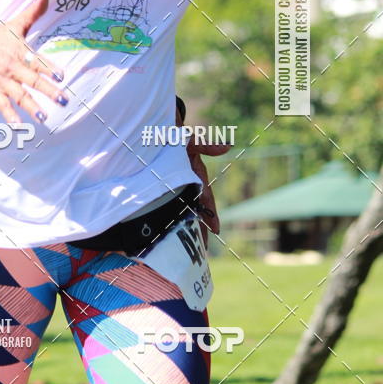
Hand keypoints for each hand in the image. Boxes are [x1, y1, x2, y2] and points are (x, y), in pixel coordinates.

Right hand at [0, 0, 66, 123]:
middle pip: (32, 80)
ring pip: (19, 95)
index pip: (37, 61)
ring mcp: (2, 80)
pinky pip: (1, 103)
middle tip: (63, 100)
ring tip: (44, 117)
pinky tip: (18, 126)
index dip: (50, 68)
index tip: (62, 76)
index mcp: (20, 51)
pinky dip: (9, 115)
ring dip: (31, 106)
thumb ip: (34, 11)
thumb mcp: (16, 24)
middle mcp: (12, 67)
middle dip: (48, 90)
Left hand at [176, 101, 230, 245]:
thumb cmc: (174, 135)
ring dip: (185, 230)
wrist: (155, 131)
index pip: (206, 198)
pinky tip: (165, 238)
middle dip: (199, 230)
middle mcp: (188, 185)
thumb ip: (206, 144)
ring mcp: (175, 189)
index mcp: (197, 176)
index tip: (216, 228)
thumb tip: (227, 147)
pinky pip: (165, 211)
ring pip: (182, 213)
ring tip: (188, 252)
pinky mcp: (162, 192)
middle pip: (195, 211)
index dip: (211, 213)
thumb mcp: (190, 140)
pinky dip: (167, 223)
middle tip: (202, 251)